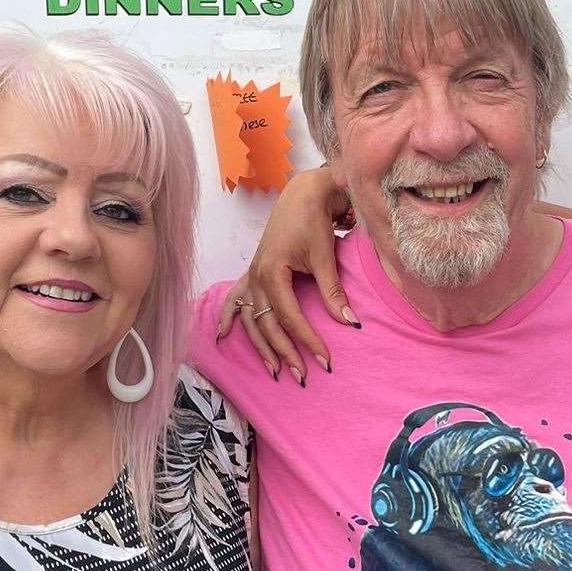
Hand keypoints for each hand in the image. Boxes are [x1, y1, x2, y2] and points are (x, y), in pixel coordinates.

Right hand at [215, 166, 355, 383]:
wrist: (303, 194)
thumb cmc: (313, 221)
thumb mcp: (325, 257)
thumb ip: (333, 292)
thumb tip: (349, 323)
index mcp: (272, 273)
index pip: (290, 318)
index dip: (307, 341)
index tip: (324, 360)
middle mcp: (256, 277)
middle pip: (267, 325)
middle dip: (285, 353)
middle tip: (303, 376)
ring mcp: (251, 275)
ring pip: (251, 319)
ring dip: (262, 346)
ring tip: (275, 371)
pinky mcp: (252, 272)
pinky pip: (236, 300)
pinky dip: (229, 318)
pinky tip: (222, 336)